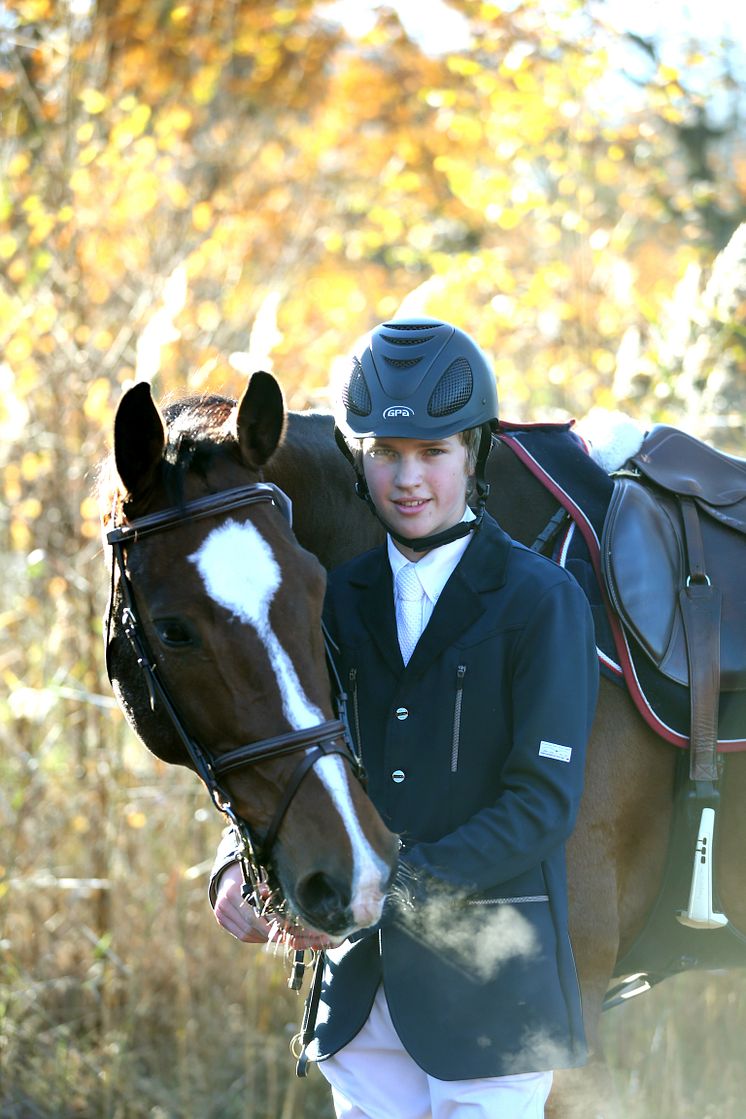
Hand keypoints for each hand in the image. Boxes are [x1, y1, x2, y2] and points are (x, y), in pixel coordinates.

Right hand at [213, 863, 342, 948]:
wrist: (230, 873)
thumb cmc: (251, 873)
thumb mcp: (260, 877)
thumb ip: (268, 890)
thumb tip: (285, 906)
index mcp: (232, 892)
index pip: (253, 916)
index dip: (269, 926)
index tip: (284, 933)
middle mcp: (223, 904)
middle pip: (249, 927)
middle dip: (269, 934)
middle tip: (286, 938)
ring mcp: (220, 914)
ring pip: (245, 934)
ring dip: (263, 937)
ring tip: (279, 936)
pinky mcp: (222, 920)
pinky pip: (241, 934)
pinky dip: (255, 936)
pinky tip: (267, 934)